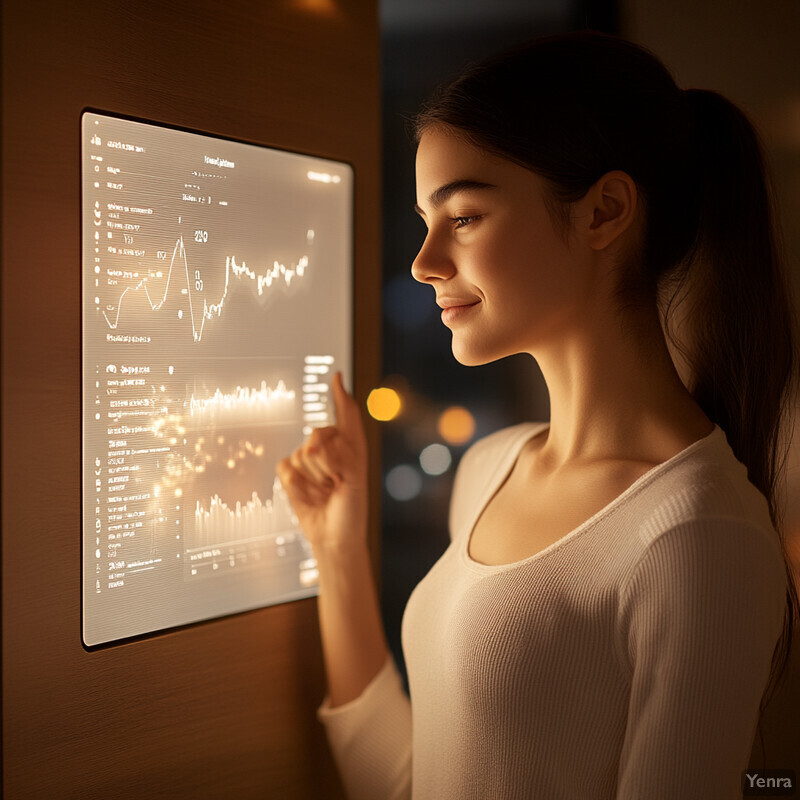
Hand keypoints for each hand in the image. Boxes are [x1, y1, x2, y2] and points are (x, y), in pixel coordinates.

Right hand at [276, 372, 367, 553]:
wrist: (334, 539)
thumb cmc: (351, 510)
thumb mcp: (355, 478)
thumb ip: (337, 453)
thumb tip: (313, 440)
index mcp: (352, 447)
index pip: (345, 415)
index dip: (340, 396)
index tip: (337, 377)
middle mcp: (330, 450)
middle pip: (318, 434)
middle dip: (326, 460)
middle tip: (336, 482)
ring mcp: (309, 462)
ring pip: (302, 453)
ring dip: (313, 477)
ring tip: (325, 492)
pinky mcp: (292, 475)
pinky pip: (286, 467)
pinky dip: (296, 484)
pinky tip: (308, 496)